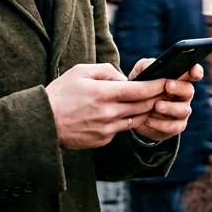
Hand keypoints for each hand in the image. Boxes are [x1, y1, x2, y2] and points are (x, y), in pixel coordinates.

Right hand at [46, 63, 183, 149]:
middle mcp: (109, 113)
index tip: (168, 80)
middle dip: (157, 98)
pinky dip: (127, 120)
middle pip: (143, 106)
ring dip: (146, 111)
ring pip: (136, 120)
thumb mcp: (80, 71)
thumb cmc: (60, 94)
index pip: (140, 90)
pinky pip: (122, 129)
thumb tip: (124, 78)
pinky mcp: (103, 140)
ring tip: (152, 102)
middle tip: (167, 91)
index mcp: (104, 94)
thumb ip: (106, 71)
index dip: (157, 85)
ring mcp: (107, 129)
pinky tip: (125, 113)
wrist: (43, 123)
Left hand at [125, 59, 198, 142]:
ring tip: (156, 106)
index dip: (196, 71)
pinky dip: (161, 124)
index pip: (193, 73)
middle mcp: (184, 94)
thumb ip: (145, 67)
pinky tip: (148, 120)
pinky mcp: (177, 126)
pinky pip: (174, 126)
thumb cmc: (142, 89)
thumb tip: (151, 65)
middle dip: (179, 88)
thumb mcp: (140, 75)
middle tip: (167, 86)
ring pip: (183, 110)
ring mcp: (182, 110)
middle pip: (189, 90)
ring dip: (170, 107)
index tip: (192, 70)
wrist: (136, 114)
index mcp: (179, 79)